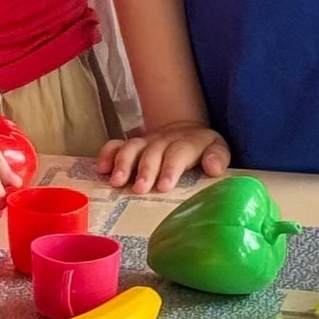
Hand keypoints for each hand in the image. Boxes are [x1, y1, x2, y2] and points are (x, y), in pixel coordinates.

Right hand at [97, 122, 228, 193]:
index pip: (179, 152)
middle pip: (153, 151)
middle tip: (139, 189)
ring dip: (123, 163)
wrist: (184, 130)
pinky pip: (116, 146)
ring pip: (132, 148)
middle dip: (145, 169)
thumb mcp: (218, 149)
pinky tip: (100, 169)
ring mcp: (146, 141)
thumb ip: (218, 157)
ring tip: (116, 182)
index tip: (164, 186)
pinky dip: (107, 155)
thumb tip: (214, 168)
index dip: (171, 168)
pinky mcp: (132, 145)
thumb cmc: (202, 150)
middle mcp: (165, 140)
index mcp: (189, 142)